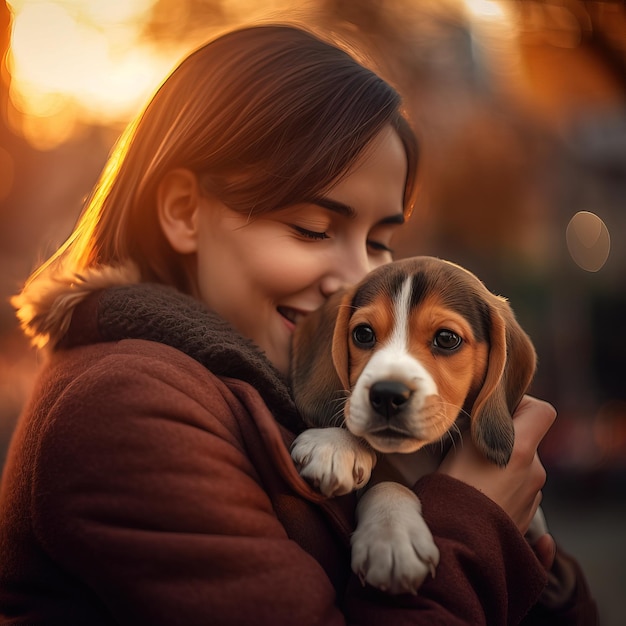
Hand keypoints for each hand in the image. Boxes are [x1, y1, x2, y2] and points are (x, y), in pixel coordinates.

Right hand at [439, 395, 555, 533]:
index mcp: (520, 448)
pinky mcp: (527, 519)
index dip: (524, 404)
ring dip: (503, 467)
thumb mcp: (463, 442)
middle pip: (527, 442)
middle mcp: (534, 471)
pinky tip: (481, 498)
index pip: (543, 411)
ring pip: (521, 469)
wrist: (454, 538)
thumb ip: (486, 423)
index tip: (501, 411)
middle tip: (474, 448)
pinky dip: (503, 491)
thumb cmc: (453, 486)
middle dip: (505, 441)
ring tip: (473, 478)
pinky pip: (518, 493)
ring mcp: (533, 497)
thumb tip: (492, 412)